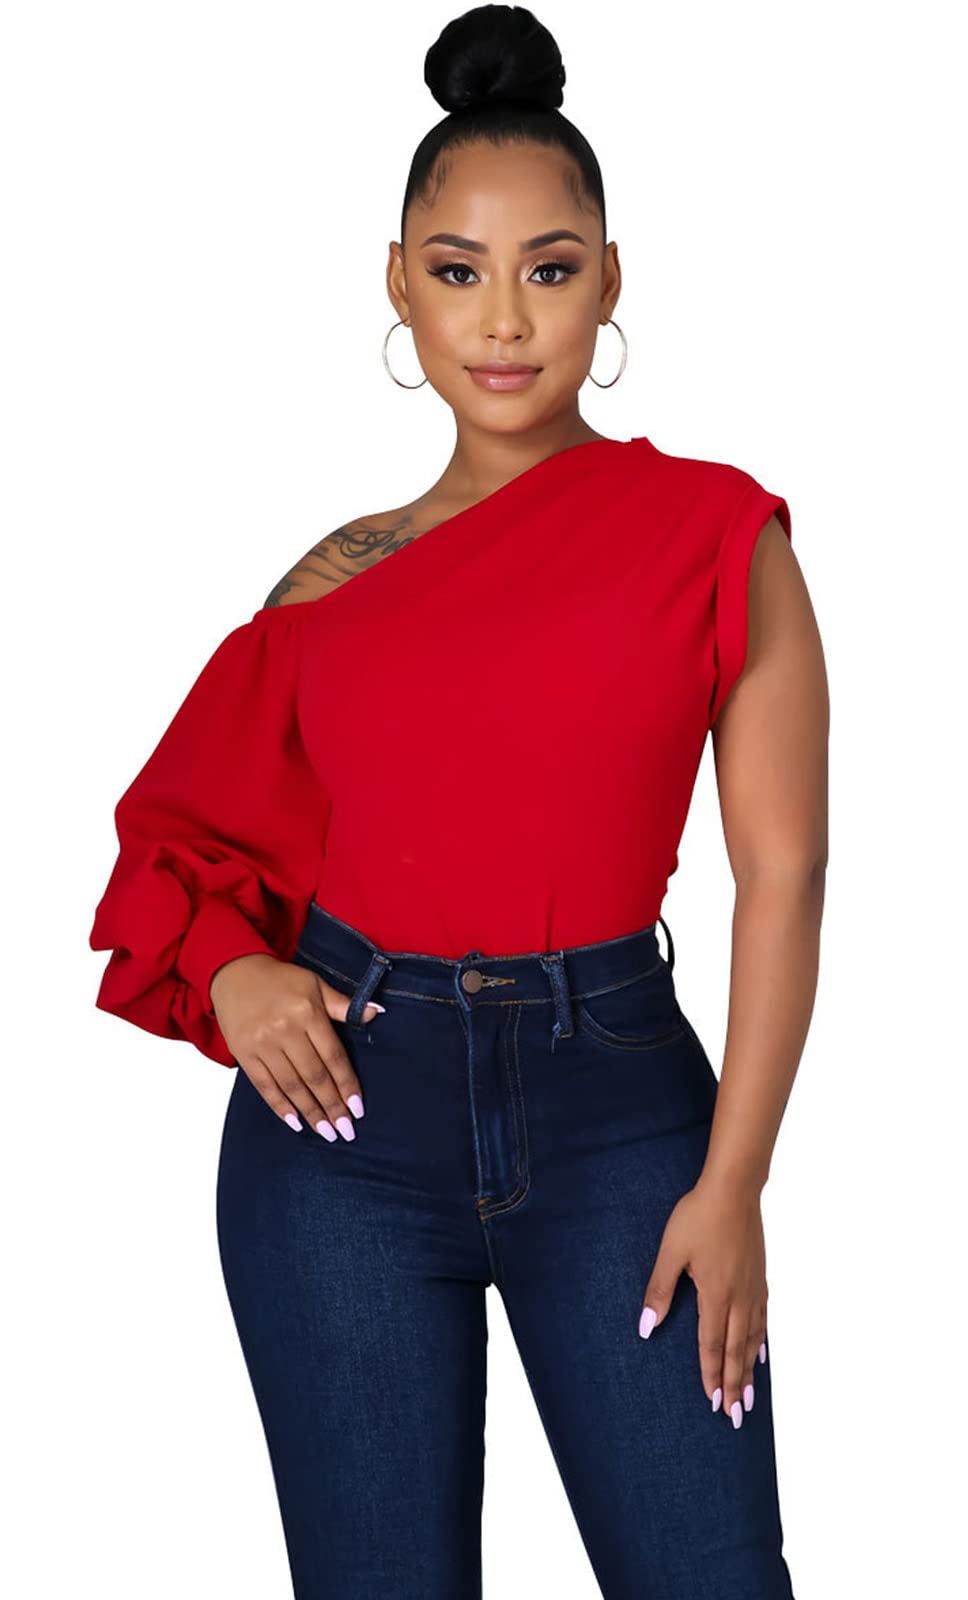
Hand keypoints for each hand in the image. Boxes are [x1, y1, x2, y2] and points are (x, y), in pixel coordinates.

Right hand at [210, 953, 381, 1141]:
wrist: (235, 972)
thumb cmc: (281, 980)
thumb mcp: (315, 984)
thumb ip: (344, 1004)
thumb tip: (377, 1012)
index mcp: (308, 1012)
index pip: (333, 1057)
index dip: (347, 1085)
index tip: (358, 1109)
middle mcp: (285, 1030)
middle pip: (314, 1076)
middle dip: (332, 1106)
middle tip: (346, 1130)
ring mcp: (262, 1043)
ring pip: (291, 1085)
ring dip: (310, 1112)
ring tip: (326, 1132)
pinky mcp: (244, 1053)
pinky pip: (264, 1086)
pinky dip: (280, 1106)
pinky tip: (295, 1122)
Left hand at [637, 1175, 768, 1427]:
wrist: (733, 1190)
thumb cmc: (698, 1218)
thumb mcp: (671, 1252)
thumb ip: (660, 1290)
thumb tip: (646, 1326)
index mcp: (714, 1295)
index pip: (712, 1346)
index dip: (712, 1376)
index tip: (713, 1403)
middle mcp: (738, 1298)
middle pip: (736, 1351)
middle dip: (735, 1386)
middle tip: (736, 1416)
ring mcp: (753, 1288)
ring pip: (752, 1339)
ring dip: (751, 1371)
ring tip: (751, 1397)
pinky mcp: (760, 1277)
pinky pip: (763, 1319)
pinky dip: (761, 1341)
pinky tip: (761, 1352)